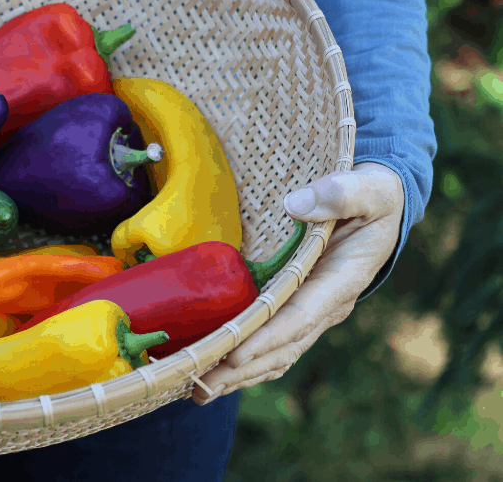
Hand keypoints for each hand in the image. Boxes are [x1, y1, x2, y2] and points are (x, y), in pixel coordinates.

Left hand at [193, 162, 403, 404]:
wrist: (380, 205)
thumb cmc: (373, 196)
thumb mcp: (368, 189)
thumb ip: (340, 193)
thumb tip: (296, 205)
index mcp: (343, 280)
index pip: (302, 315)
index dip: (269, 337)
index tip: (235, 354)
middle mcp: (327, 304)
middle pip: (283, 346)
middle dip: (243, 369)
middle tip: (202, 386)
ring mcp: (312, 310)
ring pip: (276, 353)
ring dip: (239, 375)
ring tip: (199, 390)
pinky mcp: (297, 307)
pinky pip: (272, 342)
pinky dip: (245, 361)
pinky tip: (215, 371)